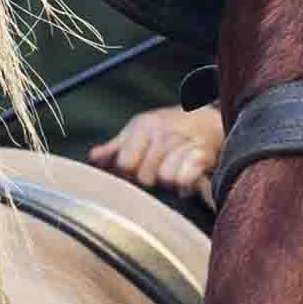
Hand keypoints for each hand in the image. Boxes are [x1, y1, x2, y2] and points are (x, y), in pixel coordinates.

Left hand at [92, 104, 223, 200]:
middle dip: (150, 178)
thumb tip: (93, 157)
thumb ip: (115, 148)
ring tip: (174, 170)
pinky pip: (186, 179)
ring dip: (169, 180)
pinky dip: (186, 183)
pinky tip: (186, 176)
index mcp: (144, 126)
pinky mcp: (204, 154)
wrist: (209, 121)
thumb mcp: (139, 133)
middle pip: (145, 176)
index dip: (129, 172)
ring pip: (166, 178)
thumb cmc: (168, 130)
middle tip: (158, 169)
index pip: (125, 163)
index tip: (136, 168)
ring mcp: (184, 142)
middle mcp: (164, 132)